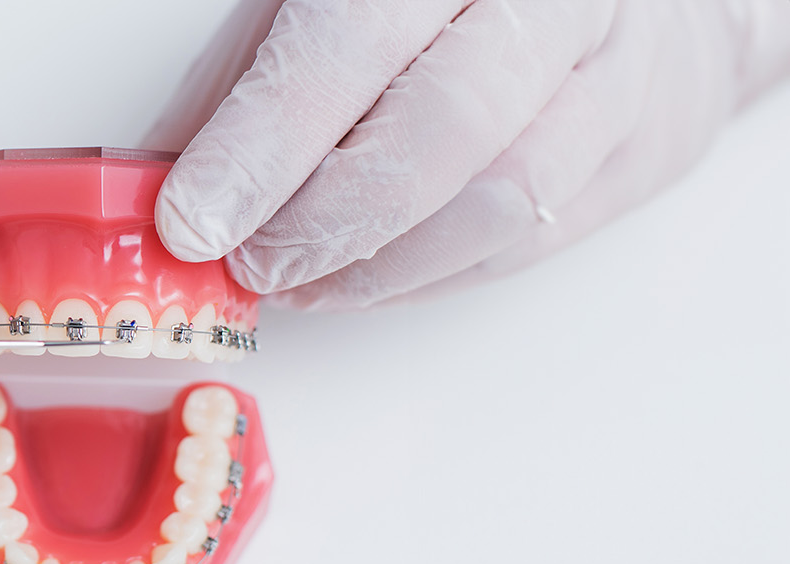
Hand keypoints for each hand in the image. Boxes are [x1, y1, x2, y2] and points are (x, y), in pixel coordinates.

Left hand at [144, 0, 789, 309]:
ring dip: (376, 266)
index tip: (193, 217)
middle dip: (325, 220)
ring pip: (500, 200)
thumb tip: (171, 167)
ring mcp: (619, 72)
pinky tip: (364, 279)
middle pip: (442, 129)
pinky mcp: (648, 146)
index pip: (353, 43)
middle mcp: (555, 0)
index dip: (265, 142)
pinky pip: (533, 239)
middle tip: (249, 262)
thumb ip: (262, 63)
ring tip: (294, 279)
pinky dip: (430, 275)